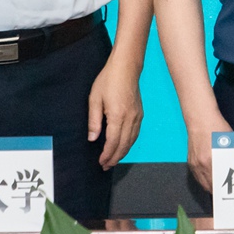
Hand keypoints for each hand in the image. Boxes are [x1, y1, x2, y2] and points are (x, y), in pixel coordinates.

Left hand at [88, 55, 143, 169]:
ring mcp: (137, 116)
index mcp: (118, 115)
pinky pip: (135, 134)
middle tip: (106, 166)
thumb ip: (94, 120)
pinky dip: (129, 144)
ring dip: (122, 153)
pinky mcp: (140, 114)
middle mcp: (130, 118)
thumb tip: (93, 138)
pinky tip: (123, 146)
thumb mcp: (94, 99)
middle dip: (114, 158)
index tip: (101, 162)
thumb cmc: (108, 80)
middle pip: (124, 145)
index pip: (113, 142)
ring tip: (113, 160)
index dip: (107, 155)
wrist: (126, 67)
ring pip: (131, 141)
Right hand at [185, 114, 232, 191]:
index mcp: (211, 160)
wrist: (200, 119)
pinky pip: (197, 177)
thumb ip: (231, 158)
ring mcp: (194, 164)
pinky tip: (211, 180)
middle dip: (218, 191)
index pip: (218, 182)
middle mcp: (201, 164)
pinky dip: (204, 181)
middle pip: (210, 186)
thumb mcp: (228, 144)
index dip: (225, 190)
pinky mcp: (190, 161)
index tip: (232, 193)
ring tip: (220, 190)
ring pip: (202, 183)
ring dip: (211, 188)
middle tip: (227, 193)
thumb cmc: (217, 128)